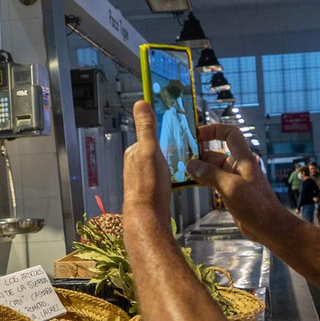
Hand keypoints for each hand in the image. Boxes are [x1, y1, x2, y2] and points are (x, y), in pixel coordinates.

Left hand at [124, 100, 173, 230]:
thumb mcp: (149, 151)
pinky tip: (177, 177)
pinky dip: (171, 173)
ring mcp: (142, 176)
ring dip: (172, 161)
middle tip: (185, 146)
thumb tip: (141, 103)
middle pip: (156, 148)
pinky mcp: (150, 188)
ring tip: (183, 163)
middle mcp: (135, 163)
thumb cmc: (148, 186)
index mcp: (134, 152)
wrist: (149, 217)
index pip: (149, 134)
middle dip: (170, 146)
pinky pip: (162, 175)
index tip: (176, 126)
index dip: (163, 131)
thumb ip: (146, 128)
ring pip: (160, 162)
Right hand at [188, 124, 291, 242]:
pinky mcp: (232, 192)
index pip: (230, 134)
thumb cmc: (255, 205)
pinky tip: (191, 184)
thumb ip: (210, 175)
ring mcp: (235, 180)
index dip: (215, 130)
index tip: (197, 134)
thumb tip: (190, 165)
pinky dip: (203, 180)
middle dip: (200, 153)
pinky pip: (215, 182)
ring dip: (200, 168)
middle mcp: (238, 166)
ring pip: (214, 169)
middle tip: (180, 157)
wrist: (269, 227)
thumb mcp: (230, 187)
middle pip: (217, 153)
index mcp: (243, 159)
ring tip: (182, 171)